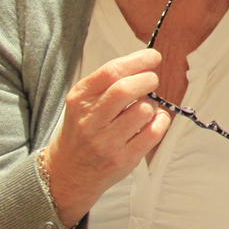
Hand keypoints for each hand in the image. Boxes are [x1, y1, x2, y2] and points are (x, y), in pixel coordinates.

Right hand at [40, 48, 169, 225]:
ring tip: (144, 108)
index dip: (137, 60)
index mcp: (80, 99)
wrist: (67, 171)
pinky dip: (161, 121)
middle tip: (151, 81)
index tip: (153, 57)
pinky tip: (153, 121)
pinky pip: (153, 132)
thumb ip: (108, 82)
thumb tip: (145, 62)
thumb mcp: (83, 101)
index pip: (111, 72)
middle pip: (126, 89)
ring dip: (152, 104)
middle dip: (147, 80)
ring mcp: (106, 142)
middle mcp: (90, 120)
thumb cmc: (82, 129)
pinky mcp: (123, 159)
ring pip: (143, 110)